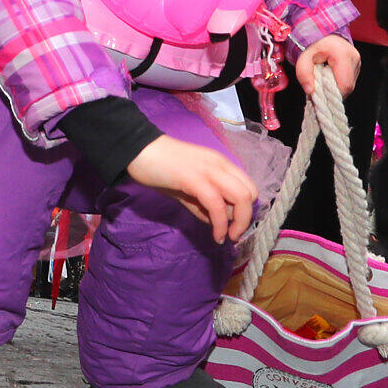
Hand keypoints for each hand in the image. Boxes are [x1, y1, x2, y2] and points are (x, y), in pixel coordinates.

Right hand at [124, 134, 255, 242]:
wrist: (138, 151)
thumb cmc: (160, 168)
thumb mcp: (186, 188)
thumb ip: (201, 204)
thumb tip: (214, 223)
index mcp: (220, 164)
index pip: (248, 186)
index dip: (245, 209)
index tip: (233, 224)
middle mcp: (220, 165)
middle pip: (250, 193)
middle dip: (245, 218)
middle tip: (232, 233)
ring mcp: (209, 170)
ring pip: (241, 197)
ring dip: (239, 223)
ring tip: (227, 237)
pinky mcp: (195, 179)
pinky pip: (217, 205)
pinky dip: (220, 225)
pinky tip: (216, 236)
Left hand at [294, 35, 359, 97]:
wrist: (321, 32)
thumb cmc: (313, 42)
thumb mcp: (303, 57)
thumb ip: (303, 73)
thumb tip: (310, 90)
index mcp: (343, 55)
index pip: (344, 85)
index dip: (332, 93)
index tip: (319, 92)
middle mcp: (354, 58)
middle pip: (347, 87)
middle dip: (332, 91)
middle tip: (319, 85)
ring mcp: (357, 61)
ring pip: (349, 85)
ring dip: (335, 86)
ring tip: (323, 78)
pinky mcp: (356, 64)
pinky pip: (348, 80)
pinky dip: (338, 82)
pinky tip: (329, 76)